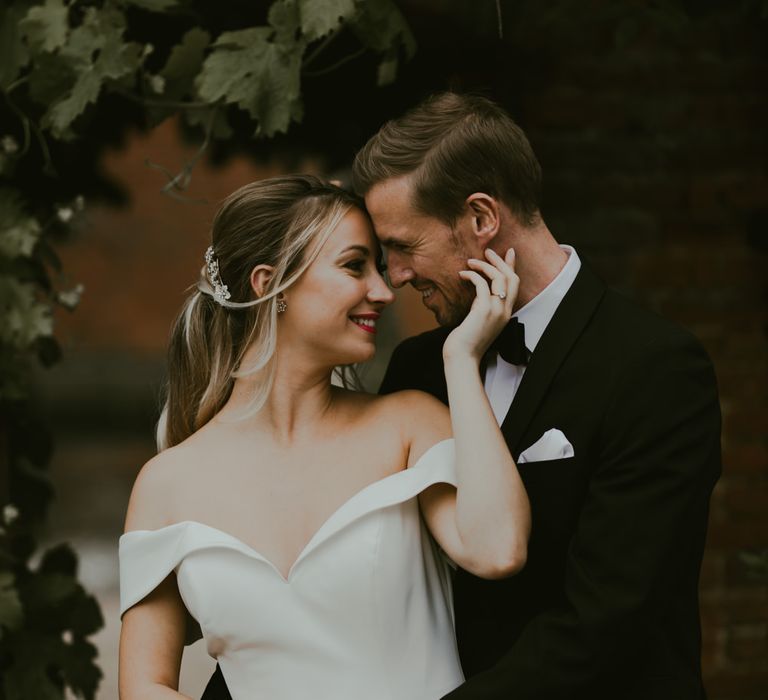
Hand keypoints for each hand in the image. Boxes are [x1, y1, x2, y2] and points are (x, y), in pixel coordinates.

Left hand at [443, 248, 518, 363]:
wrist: (463, 357)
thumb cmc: (466, 342)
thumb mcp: (479, 319)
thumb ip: (482, 305)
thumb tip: (478, 291)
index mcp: (506, 313)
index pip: (515, 285)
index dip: (512, 266)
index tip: (509, 252)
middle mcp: (504, 310)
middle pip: (511, 277)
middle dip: (500, 261)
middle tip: (488, 251)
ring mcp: (496, 310)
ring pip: (499, 278)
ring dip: (484, 266)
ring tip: (471, 262)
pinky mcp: (483, 310)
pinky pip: (482, 285)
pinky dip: (472, 276)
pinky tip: (463, 275)